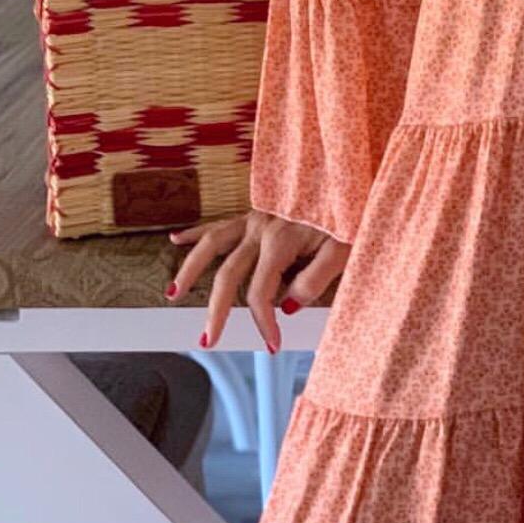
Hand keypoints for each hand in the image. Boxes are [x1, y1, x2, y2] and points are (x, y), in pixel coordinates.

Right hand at [164, 210, 349, 352]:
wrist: (350, 177)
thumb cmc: (350, 214)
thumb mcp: (343, 250)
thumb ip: (314, 280)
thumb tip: (286, 307)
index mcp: (282, 240)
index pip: (261, 292)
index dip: (263, 322)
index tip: (272, 345)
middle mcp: (262, 228)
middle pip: (228, 275)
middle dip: (216, 311)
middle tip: (208, 340)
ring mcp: (256, 217)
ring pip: (212, 245)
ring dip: (190, 269)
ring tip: (173, 294)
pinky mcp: (256, 211)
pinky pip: (220, 223)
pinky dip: (196, 232)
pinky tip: (175, 239)